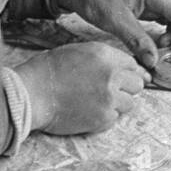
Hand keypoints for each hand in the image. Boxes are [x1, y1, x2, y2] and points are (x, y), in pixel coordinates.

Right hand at [16, 42, 147, 134]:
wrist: (33, 94)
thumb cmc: (49, 70)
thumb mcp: (80, 51)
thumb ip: (105, 58)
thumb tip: (125, 67)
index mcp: (106, 55)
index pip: (133, 65)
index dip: (130, 72)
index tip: (127, 79)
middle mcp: (112, 75)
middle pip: (137, 84)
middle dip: (127, 88)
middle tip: (112, 91)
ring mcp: (110, 98)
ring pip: (130, 103)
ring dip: (118, 104)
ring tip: (98, 102)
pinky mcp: (103, 118)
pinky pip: (115, 118)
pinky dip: (106, 117)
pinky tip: (89, 111)